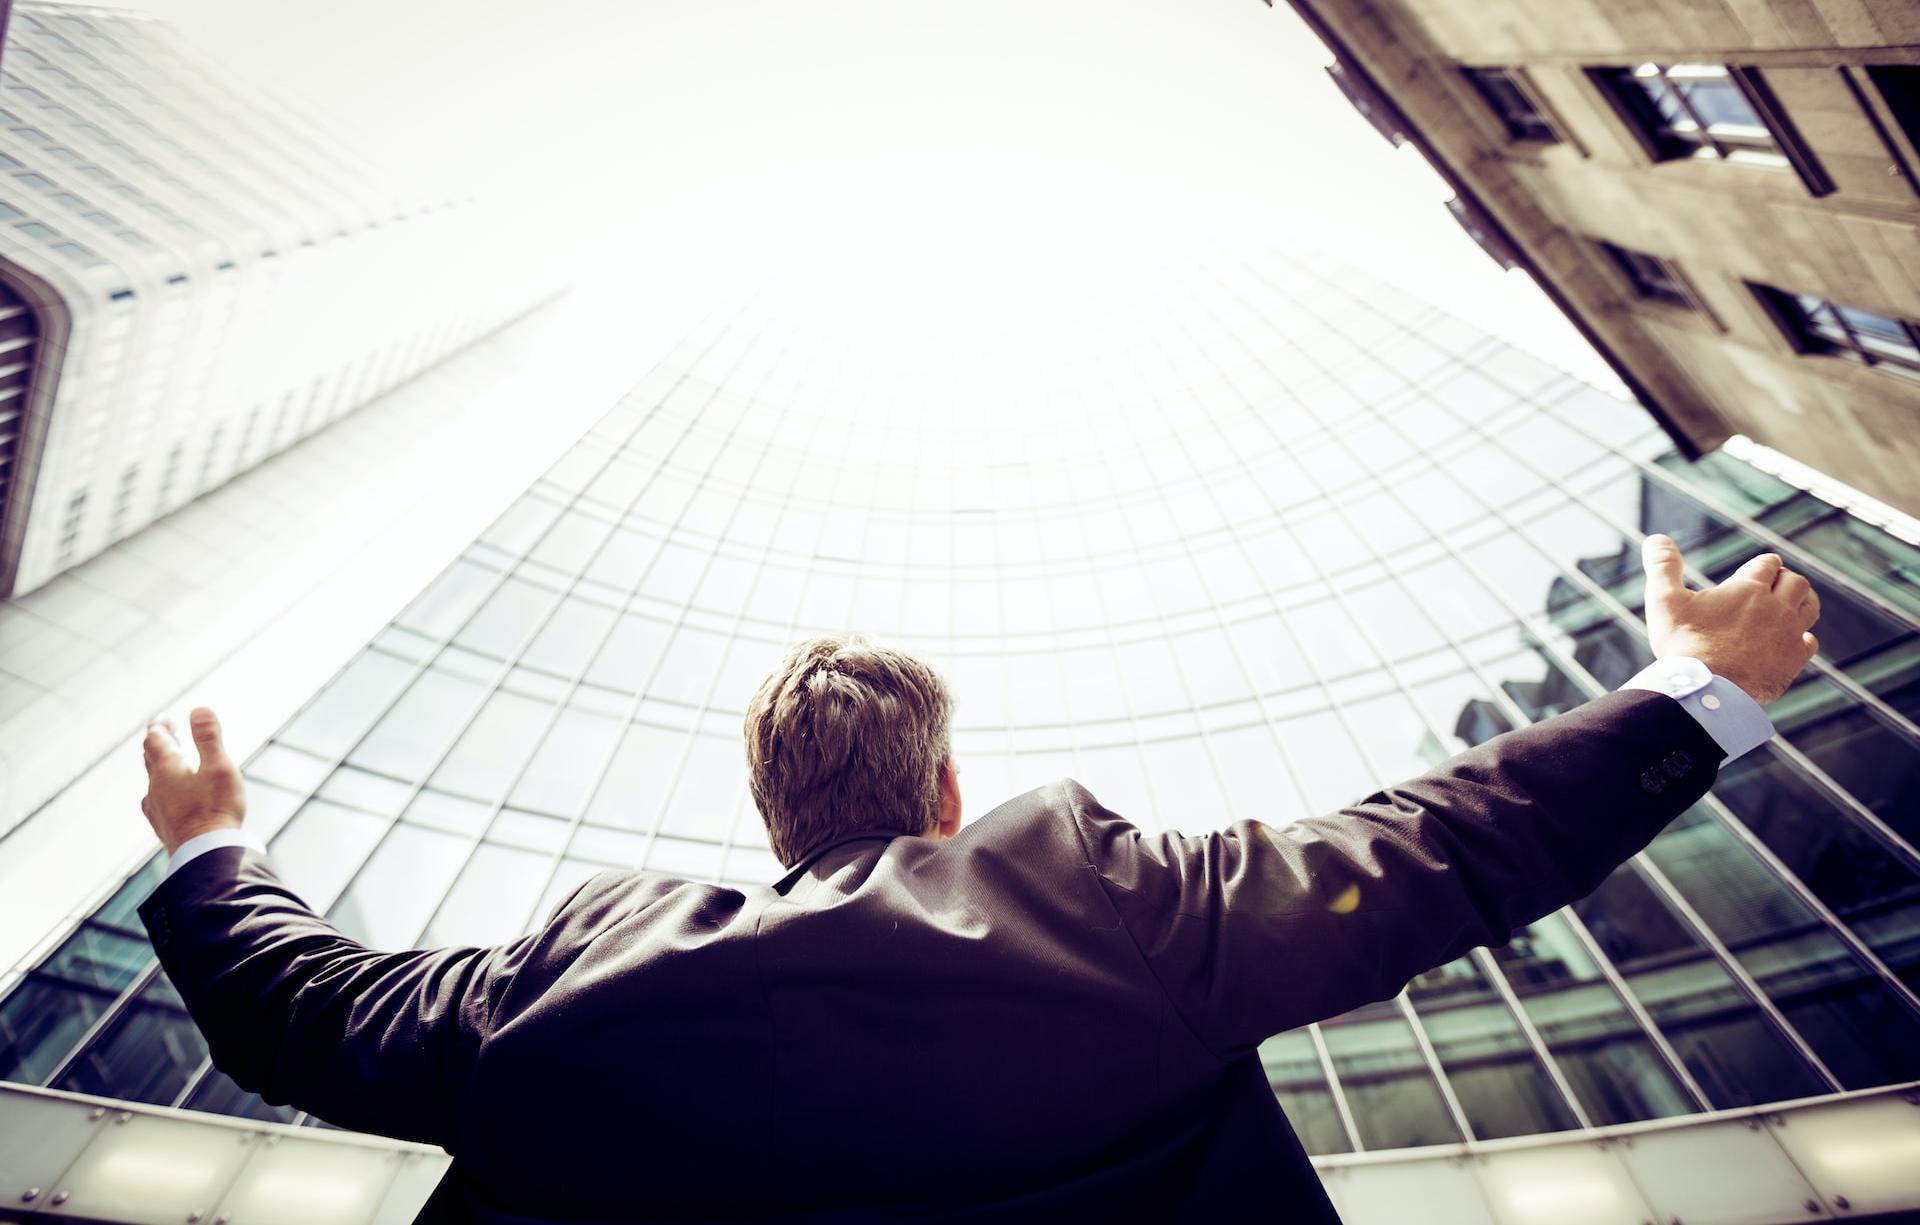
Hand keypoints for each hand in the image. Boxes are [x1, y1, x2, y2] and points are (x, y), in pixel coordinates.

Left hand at [142, 707, 246, 855]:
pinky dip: (161, 790)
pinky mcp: (163, 826)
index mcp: (168, 769)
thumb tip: (198, 709)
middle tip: (166, 732)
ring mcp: (157, 808)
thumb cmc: (216, 809)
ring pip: (152, 780)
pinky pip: (155, 801)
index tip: (165, 718)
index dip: (160, 726)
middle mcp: (156, 787)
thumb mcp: (219, 767)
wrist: (206, 854)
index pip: (156, 740)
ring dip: (159, 766)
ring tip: (168, 762)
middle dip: (158, 742)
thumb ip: (208, 738)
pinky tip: (163, 798)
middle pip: (150, 758)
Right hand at [1641, 534, 1819, 704]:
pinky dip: (1803, 637)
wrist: (1705, 690)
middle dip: (1784, 579)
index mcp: (1749, 588)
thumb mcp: (1665, 601)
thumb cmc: (1683, 644)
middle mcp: (1777, 607)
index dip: (1762, 565)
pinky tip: (1791, 640)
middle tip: (1773, 585)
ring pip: (1809, 607)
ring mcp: (1788, 634)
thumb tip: (1655, 538)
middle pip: (1795, 582)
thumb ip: (1663, 567)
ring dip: (1802, 601)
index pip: (1768, 564)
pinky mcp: (1793, 660)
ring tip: (1790, 604)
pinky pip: (1809, 641)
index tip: (1755, 570)